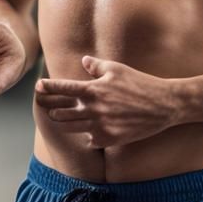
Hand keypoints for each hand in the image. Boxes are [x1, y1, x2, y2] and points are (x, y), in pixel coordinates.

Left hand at [34, 56, 181, 147]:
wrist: (164, 105)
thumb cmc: (140, 83)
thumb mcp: (117, 69)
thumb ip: (96, 66)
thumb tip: (83, 61)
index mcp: (93, 90)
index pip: (61, 88)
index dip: (46, 87)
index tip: (39, 86)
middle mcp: (93, 109)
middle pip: (59, 113)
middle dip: (53, 109)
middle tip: (50, 106)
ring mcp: (100, 126)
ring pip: (70, 128)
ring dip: (65, 123)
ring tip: (63, 118)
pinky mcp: (109, 139)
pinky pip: (89, 140)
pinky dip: (87, 136)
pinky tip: (89, 131)